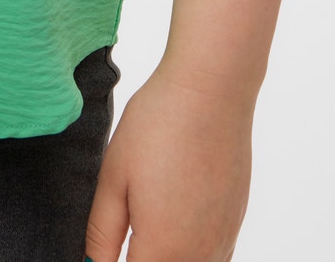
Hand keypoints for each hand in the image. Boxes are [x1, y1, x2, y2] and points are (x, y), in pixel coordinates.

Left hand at [82, 61, 253, 260]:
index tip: (100, 251)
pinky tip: (172, 224)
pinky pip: (212, 259)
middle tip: (119, 236)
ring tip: (144, 225)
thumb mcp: (113, 178)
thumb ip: (102, 234)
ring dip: (165, 257)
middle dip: (138, 259)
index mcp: (163, 250)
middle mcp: (199, 256)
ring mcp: (222, 242)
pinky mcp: (234, 223)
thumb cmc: (157, 126)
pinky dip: (188, 254)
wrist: (211, 90)